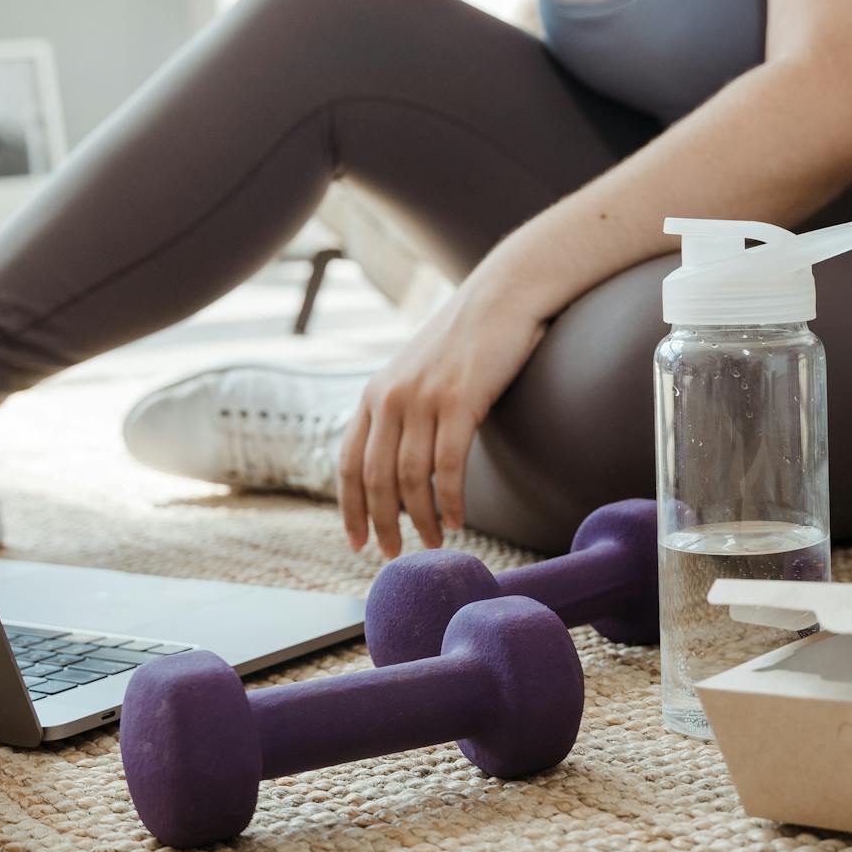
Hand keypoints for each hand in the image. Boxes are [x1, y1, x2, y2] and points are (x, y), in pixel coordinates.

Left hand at [339, 288, 544, 557]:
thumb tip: (399, 464)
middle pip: (376, 479)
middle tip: (393, 555)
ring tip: (434, 543)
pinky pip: (449, 465)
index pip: (349, 463)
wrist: (502, 295)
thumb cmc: (466, 340)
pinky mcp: (460, 400)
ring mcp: (423, 398)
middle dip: (382, 524)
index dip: (350, 508)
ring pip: (411, 478)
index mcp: (375, 393)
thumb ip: (401, 411)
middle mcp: (391, 397)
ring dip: (420, 519)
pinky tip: (458, 521)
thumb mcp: (417, 372)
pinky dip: (451, 501)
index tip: (356, 542)